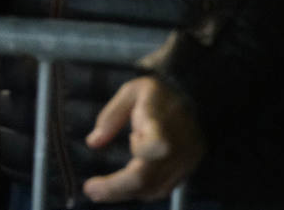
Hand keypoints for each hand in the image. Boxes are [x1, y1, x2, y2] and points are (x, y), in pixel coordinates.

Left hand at [83, 76, 205, 202]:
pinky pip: (164, 188)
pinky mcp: (190, 168)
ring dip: (126, 193)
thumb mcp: (130, 92)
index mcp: (162, 119)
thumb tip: (93, 143)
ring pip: (155, 188)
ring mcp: (187, 159)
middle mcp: (179, 143)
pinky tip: (124, 186)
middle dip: (115, 187)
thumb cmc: (156, 93)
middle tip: (90, 190)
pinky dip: (142, 190)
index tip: (125, 142)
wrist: (193, 94)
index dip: (138, 154)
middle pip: (147, 176)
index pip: (158, 144)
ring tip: (100, 190)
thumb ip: (111, 117)